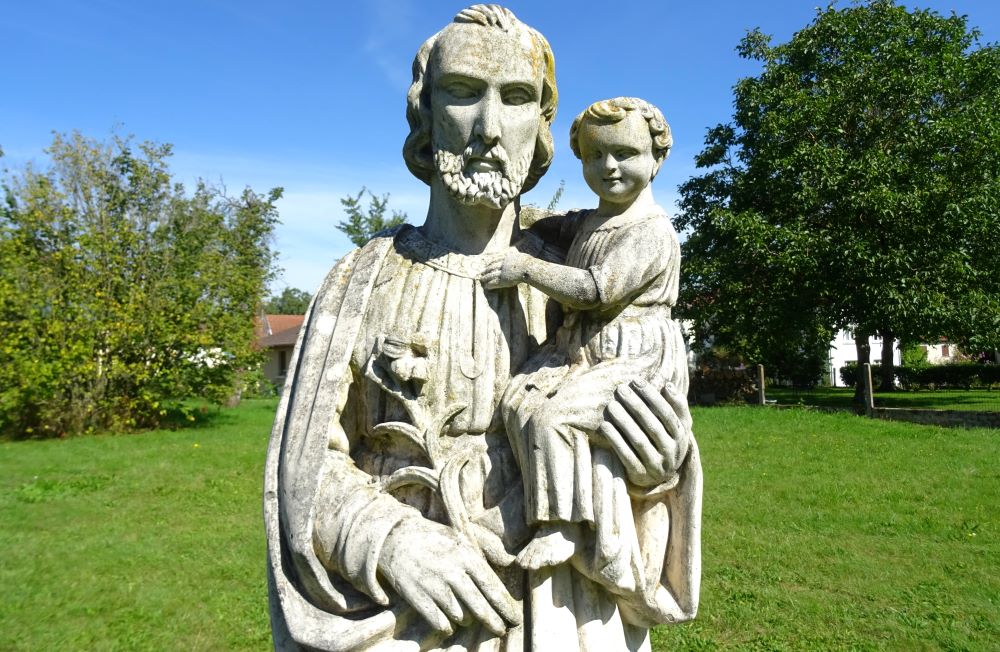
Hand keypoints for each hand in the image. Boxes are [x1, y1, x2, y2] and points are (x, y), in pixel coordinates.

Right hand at [378, 518, 520, 635]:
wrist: (394, 537)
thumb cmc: (433, 538)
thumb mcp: (461, 536)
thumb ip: (486, 548)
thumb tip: (509, 561)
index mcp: (466, 556)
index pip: (492, 587)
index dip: (505, 607)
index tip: (514, 618)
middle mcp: (452, 572)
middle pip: (480, 607)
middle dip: (494, 622)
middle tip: (501, 630)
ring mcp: (434, 586)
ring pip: (461, 616)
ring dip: (468, 621)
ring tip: (470, 620)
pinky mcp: (417, 597)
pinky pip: (440, 622)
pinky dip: (447, 626)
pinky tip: (450, 623)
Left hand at [480, 249, 524, 288]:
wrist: (528, 268)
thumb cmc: (529, 263)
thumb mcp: (521, 256)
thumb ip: (516, 255)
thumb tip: (516, 252)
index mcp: (507, 258)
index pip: (496, 259)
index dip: (490, 262)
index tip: (487, 264)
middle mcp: (503, 264)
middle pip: (492, 267)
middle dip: (486, 270)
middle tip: (481, 272)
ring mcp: (502, 272)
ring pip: (491, 275)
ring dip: (485, 277)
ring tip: (482, 280)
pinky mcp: (503, 280)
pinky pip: (494, 282)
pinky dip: (490, 284)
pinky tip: (487, 287)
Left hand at [596, 379, 691, 487]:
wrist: (660, 475)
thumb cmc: (665, 439)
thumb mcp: (676, 425)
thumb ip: (675, 405)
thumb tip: (668, 385)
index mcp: (681, 435)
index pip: (668, 414)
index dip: (653, 397)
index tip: (637, 381)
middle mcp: (672, 452)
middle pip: (652, 426)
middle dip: (635, 405)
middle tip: (620, 389)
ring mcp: (657, 465)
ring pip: (639, 440)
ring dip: (623, 421)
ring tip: (611, 406)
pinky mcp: (641, 474)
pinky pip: (627, 456)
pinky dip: (616, 440)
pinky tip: (605, 426)